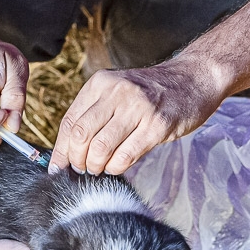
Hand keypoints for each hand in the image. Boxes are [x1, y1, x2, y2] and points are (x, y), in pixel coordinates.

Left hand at [50, 59, 225, 174]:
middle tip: (82, 169)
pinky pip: (126, 155)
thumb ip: (94, 114)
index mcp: (100, 83)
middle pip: (81, 135)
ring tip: (99, 169)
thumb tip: (68, 151)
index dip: (60, 150)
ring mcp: (138, 108)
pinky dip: (116, 167)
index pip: (69, 122)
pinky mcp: (157, 125)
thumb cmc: (151, 92)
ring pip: (101, 147)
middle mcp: (116, 92)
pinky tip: (117, 167)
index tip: (57, 168)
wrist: (192, 79)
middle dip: (77, 160)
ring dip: (96, 166)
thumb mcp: (117, 91)